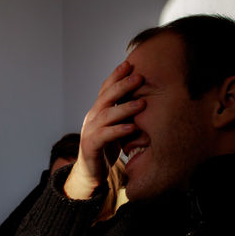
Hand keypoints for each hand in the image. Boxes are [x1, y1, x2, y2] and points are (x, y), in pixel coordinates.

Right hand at [64, 61, 144, 198]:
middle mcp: (92, 117)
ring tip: (142, 103)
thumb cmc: (106, 147)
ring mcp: (89, 131)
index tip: (130, 63)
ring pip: (106, 115)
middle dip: (122, 86)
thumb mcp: (115, 126)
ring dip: (124, 108)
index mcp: (98, 110)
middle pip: (106, 97)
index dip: (116, 76)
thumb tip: (145, 97)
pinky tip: (132, 128)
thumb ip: (123, 113)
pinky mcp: (90, 146)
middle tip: (139, 77)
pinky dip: (118, 131)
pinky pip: (105, 135)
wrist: (90, 172)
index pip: (106, 89)